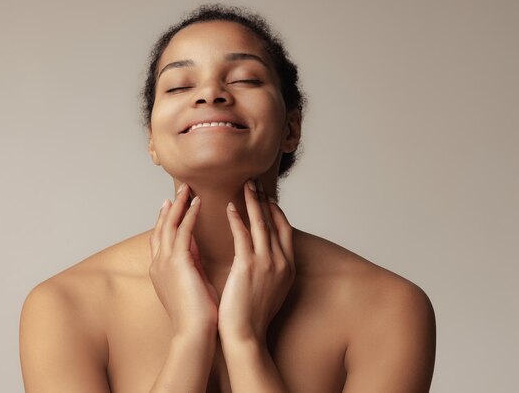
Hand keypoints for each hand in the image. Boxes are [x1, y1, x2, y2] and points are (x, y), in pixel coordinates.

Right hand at [149, 183, 218, 336]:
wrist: (194, 332)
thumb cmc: (198, 315)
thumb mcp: (192, 283)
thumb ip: (190, 264)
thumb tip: (196, 248)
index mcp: (160, 271)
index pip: (161, 240)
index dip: (166, 221)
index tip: (172, 205)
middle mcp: (158, 264)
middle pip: (161, 228)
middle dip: (170, 208)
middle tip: (179, 189)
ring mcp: (164, 262)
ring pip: (169, 225)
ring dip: (179, 205)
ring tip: (187, 188)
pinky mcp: (177, 262)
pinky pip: (182, 231)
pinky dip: (189, 214)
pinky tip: (197, 202)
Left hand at [218, 180, 295, 343]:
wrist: (246, 335)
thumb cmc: (252, 315)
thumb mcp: (270, 289)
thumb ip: (269, 270)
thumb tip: (261, 257)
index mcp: (288, 268)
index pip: (284, 231)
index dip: (276, 211)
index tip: (267, 198)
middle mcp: (282, 262)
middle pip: (275, 222)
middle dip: (265, 200)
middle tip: (256, 182)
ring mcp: (267, 263)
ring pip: (261, 224)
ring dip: (252, 202)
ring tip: (245, 185)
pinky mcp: (249, 266)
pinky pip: (243, 235)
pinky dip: (237, 219)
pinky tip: (230, 207)